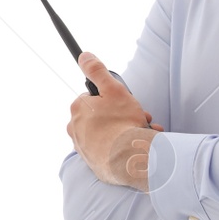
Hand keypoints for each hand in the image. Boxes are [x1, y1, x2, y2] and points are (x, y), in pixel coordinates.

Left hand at [68, 53, 157, 189]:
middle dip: (122, 115)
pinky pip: (110, 150)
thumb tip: (84, 57)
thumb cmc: (122, 124)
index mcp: (78, 109)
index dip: (114, 99)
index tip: (126, 103)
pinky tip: (137, 146)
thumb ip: (97, 71)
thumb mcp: (113, 89)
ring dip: (126, 131)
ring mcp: (83, 147)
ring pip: (108, 133)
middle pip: (102, 115)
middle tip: (139, 118)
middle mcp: (75, 128)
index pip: (95, 98)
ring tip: (143, 133)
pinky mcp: (94, 162)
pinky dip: (123, 146)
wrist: (128, 160)